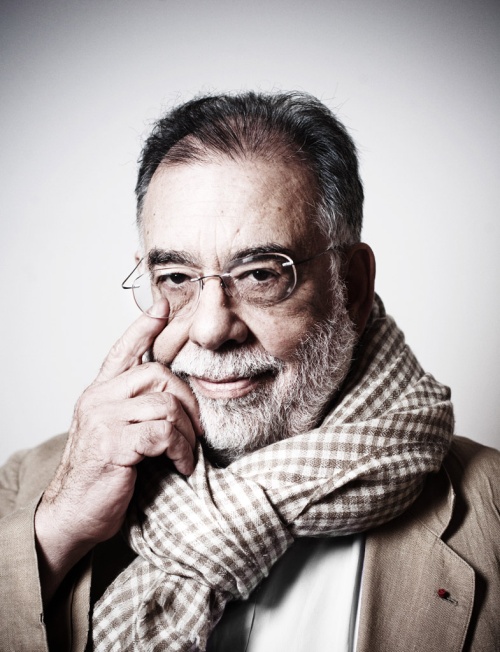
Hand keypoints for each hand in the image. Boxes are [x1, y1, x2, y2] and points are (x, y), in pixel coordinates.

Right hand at [35, 300, 201, 600]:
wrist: (74, 513)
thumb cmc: (102, 474)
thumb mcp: (116, 432)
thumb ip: (136, 408)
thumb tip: (175, 397)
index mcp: (100, 392)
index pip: (123, 350)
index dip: (143, 326)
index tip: (162, 307)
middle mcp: (99, 399)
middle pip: (158, 374)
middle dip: (187, 402)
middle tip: (195, 430)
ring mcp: (105, 419)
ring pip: (166, 405)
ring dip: (186, 433)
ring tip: (185, 454)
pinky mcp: (114, 444)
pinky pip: (163, 433)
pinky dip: (180, 450)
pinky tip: (180, 466)